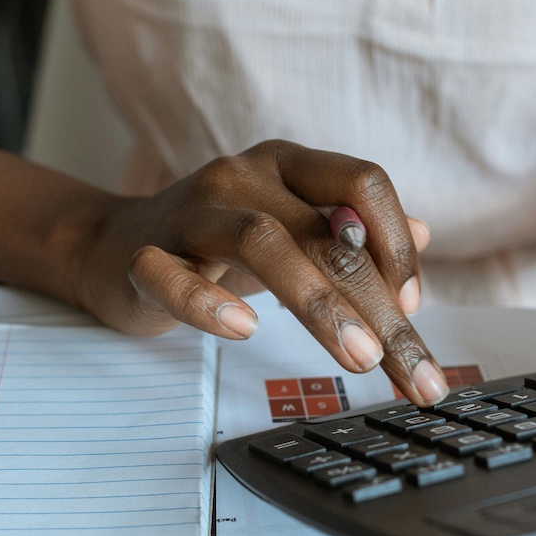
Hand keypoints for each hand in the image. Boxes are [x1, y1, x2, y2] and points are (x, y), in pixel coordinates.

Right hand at [70, 140, 448, 405]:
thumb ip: (350, 233)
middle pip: (324, 232)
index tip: (412, 308)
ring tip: (358, 357)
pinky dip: (210, 302)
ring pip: (262, 242)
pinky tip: (244, 331)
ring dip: (319, 304)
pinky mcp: (142, 257)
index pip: (361, 182)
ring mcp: (190, 212)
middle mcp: (242, 177)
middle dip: (377, 306)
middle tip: (408, 369)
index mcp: (286, 166)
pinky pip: (172, 275)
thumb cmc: (213, 243)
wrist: (110, 246)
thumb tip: (424, 235)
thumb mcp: (289, 230)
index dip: (395, 244)